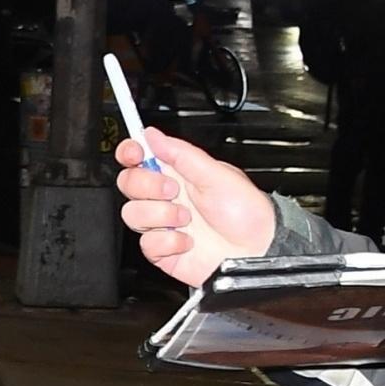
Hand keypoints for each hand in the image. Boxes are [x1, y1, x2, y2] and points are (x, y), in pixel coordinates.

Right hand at [113, 127, 273, 288]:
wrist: (256, 249)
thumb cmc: (247, 212)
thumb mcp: (217, 174)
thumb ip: (182, 154)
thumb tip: (153, 135)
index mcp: (178, 173)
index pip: (140, 157)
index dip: (130, 152)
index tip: (135, 153)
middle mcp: (166, 197)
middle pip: (128, 183)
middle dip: (148, 186)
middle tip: (173, 190)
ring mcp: (162, 223)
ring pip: (132, 213)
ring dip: (161, 216)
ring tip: (186, 219)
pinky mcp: (161, 250)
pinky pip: (146, 243)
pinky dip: (168, 242)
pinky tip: (187, 241)